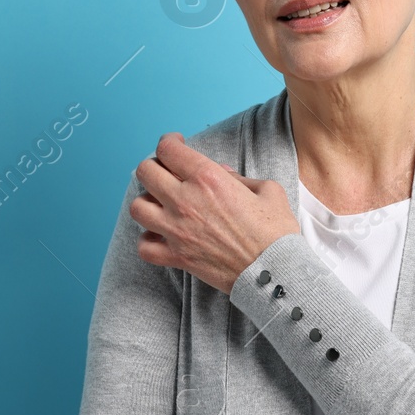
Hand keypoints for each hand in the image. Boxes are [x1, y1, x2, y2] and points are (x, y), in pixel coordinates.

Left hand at [131, 133, 298, 294]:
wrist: (276, 272)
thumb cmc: (276, 232)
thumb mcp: (268, 190)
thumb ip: (239, 177)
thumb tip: (222, 172)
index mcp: (208, 178)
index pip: (168, 149)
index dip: (169, 142)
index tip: (176, 144)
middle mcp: (186, 201)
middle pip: (146, 172)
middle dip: (154, 166)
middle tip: (166, 172)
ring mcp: (177, 231)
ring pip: (138, 207)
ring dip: (147, 202)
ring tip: (161, 205)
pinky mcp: (177, 257)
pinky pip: (144, 246)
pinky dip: (148, 240)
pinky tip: (161, 235)